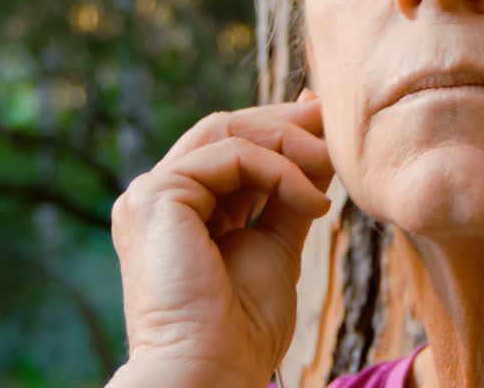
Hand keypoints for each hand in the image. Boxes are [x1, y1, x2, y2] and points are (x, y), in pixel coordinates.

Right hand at [108, 92, 332, 386]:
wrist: (212, 370)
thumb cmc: (242, 327)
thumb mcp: (278, 244)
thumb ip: (291, 193)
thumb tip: (320, 147)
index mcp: (178, 210)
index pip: (228, 147)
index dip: (278, 129)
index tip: (325, 119)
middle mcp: (157, 198)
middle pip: (225, 129)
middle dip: (285, 123)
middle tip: (333, 122)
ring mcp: (151, 195)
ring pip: (227, 132)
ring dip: (288, 143)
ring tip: (332, 163)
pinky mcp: (157, 196)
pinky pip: (231, 156)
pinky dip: (280, 171)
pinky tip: (313, 205)